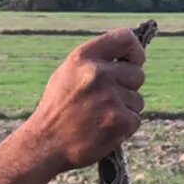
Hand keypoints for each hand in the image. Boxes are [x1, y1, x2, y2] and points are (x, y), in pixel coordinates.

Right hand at [19, 27, 145, 173]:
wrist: (45, 145)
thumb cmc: (57, 109)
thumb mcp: (67, 74)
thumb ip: (95, 61)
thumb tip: (127, 56)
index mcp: (83, 57)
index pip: (126, 38)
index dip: (135, 52)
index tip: (133, 62)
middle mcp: (98, 74)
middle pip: (137, 74)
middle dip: (128, 88)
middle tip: (106, 101)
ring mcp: (110, 98)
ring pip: (138, 100)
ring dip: (124, 110)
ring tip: (99, 117)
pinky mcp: (119, 121)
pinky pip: (135, 120)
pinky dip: (123, 128)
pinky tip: (103, 130)